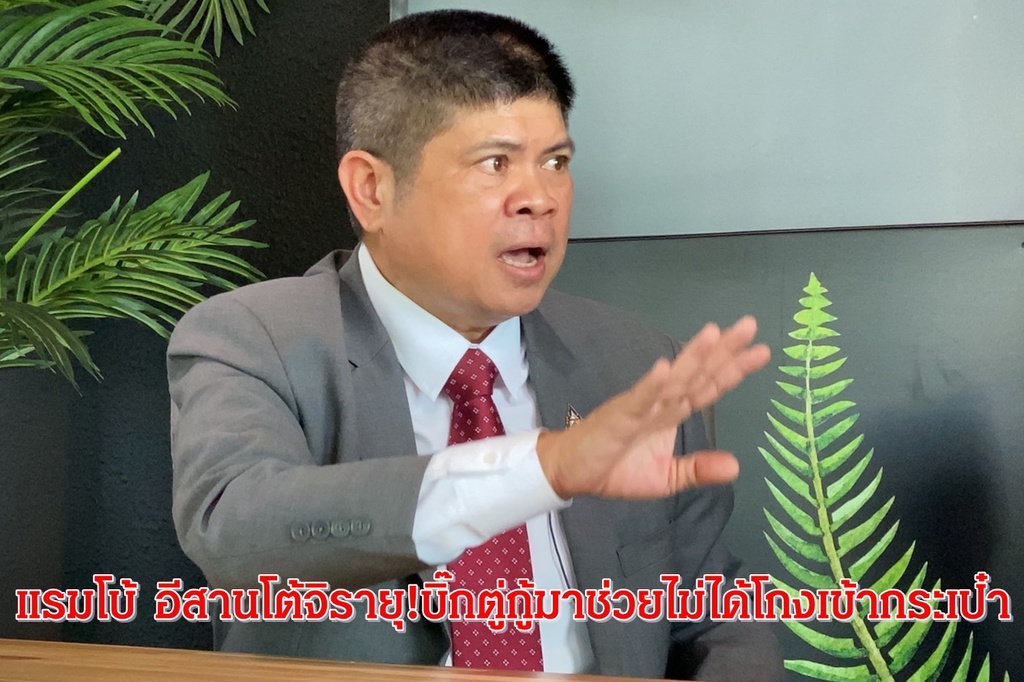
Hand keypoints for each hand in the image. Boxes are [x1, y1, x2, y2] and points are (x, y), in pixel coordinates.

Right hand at [536, 315, 769, 498]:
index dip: (735, 369)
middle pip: (698, 372)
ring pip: (673, 378)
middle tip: (749, 325)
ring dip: (693, 356)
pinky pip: (639, 399)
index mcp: (673, 413)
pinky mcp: (620, 416)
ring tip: (714, 333)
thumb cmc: (615, 469)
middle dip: (723, 350)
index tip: (762, 351)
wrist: (572, 472)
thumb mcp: (666, 477)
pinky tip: (664, 369)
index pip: (709, 386)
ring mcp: (641, 406)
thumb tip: (736, 466)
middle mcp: (662, 403)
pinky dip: (652, 385)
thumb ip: (698, 469)